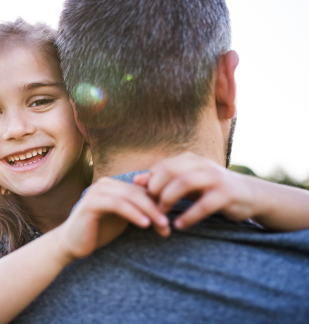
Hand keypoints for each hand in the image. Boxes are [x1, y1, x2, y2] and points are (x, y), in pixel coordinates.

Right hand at [55, 177, 169, 263]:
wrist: (71, 244)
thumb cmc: (98, 232)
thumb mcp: (123, 219)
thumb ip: (138, 211)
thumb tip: (165, 213)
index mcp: (113, 185)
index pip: (141, 190)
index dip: (158, 203)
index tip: (169, 222)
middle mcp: (105, 183)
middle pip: (138, 192)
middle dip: (156, 208)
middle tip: (168, 224)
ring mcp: (97, 191)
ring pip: (130, 196)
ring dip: (149, 211)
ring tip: (162, 225)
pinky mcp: (91, 202)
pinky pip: (117, 204)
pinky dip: (133, 213)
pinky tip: (145, 224)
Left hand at [134, 152, 257, 229]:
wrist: (249, 195)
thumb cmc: (210, 188)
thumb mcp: (185, 182)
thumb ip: (162, 181)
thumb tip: (135, 180)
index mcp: (190, 159)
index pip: (161, 166)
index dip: (150, 183)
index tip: (144, 199)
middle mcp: (202, 164)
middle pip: (169, 170)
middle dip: (156, 189)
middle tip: (150, 206)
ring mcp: (215, 178)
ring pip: (184, 183)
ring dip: (168, 199)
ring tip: (161, 214)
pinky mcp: (226, 194)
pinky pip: (203, 205)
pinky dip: (189, 216)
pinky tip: (179, 226)